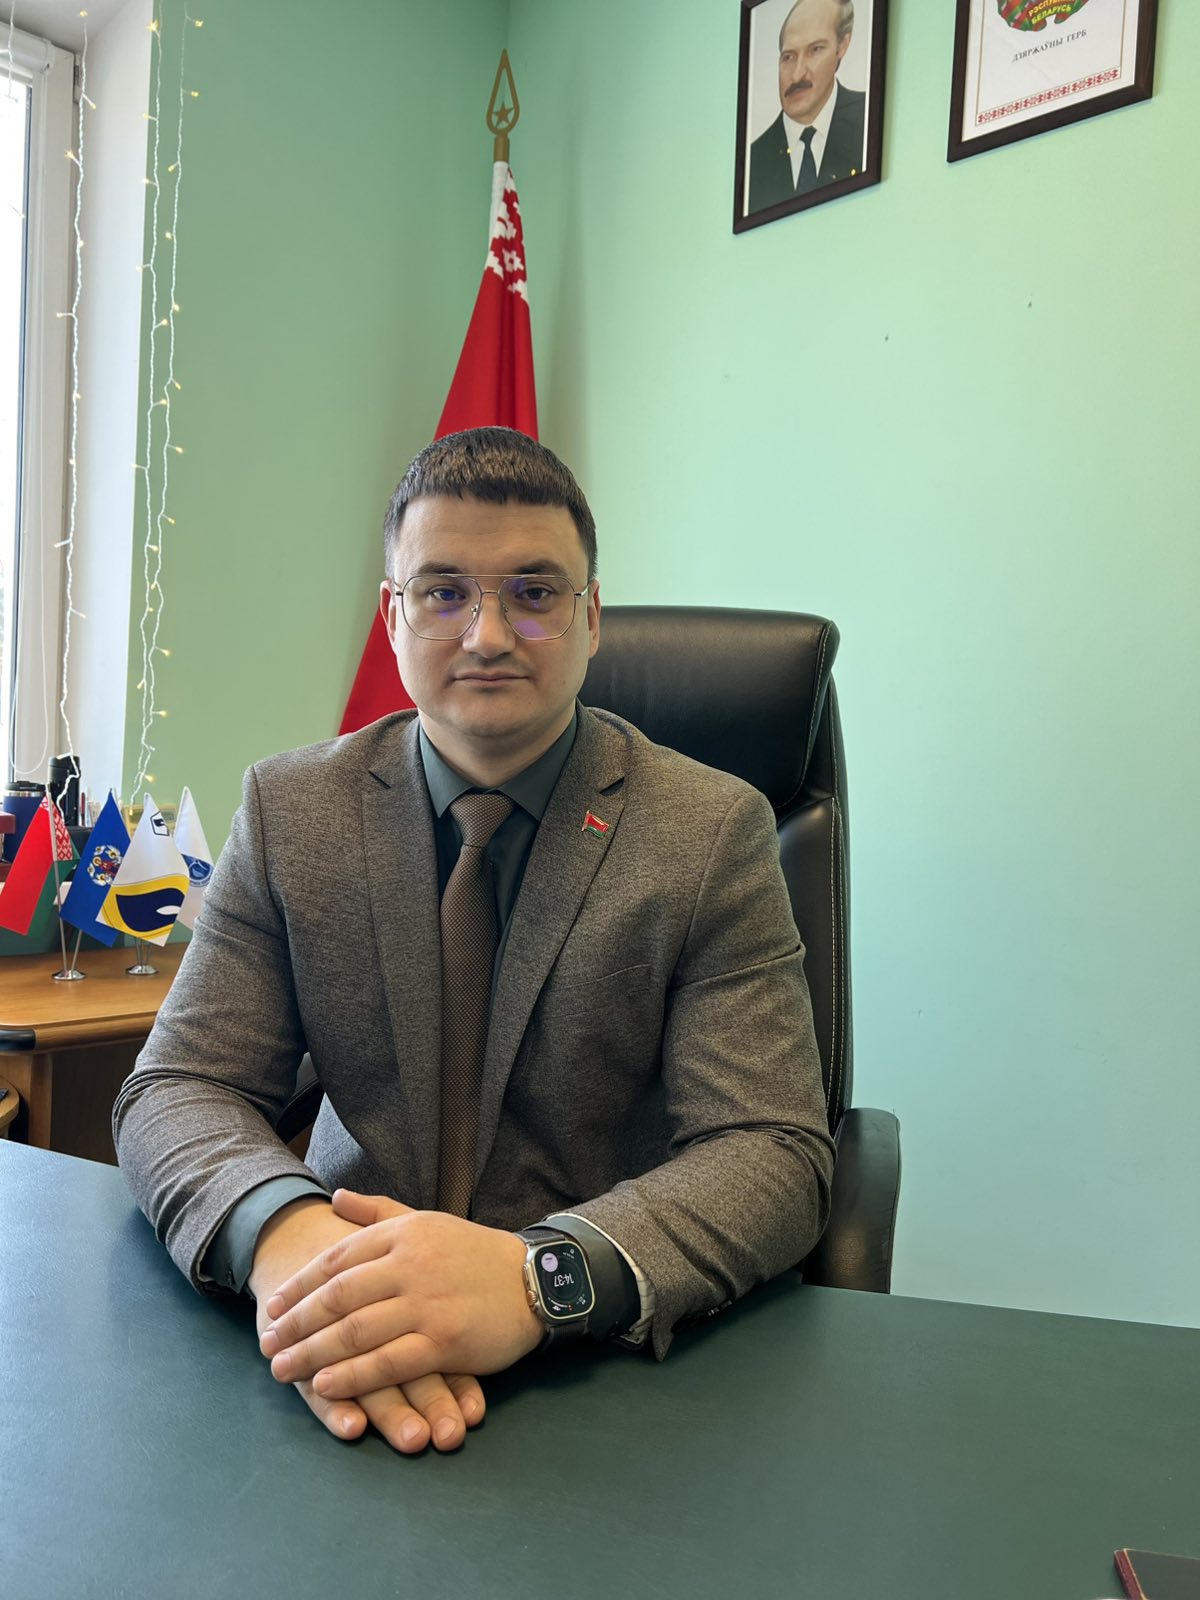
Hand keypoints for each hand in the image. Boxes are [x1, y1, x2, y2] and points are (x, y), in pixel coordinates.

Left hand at [258, 1189, 542, 1400]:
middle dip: (297, 1323)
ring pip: (356, 1331)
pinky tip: (325, 1385)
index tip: (274, 1305)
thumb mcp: (428, 1222)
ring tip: (283, 1369)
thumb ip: (379, 1212)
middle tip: (267, 1342)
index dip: (302, 1285)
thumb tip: (336, 1197)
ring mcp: (427, 1304)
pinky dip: (353, 1375)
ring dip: (313, 1353)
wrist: (535, 1280)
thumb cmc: (476, 1254)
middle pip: (339, 1297)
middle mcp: (410, 1265)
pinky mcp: (444, 1341)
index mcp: (404, 1234)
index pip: (338, 1259)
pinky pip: (388, 1362)